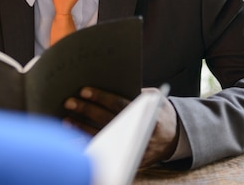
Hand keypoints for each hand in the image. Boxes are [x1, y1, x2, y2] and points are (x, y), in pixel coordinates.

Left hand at [63, 86, 178, 167]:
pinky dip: (90, 146)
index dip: (101, 97)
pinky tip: (75, 140)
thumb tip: (106, 81)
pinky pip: (106, 155)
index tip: (83, 90)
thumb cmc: (159, 112)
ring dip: (83, 130)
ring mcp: (136, 150)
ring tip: (67, 121)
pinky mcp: (131, 162)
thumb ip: (136, 91)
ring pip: (104, 139)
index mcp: (148, 115)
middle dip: (86, 112)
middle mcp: (141, 134)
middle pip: (108, 121)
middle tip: (69, 103)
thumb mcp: (154, 98)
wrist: (176, 137)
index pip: (119, 104)